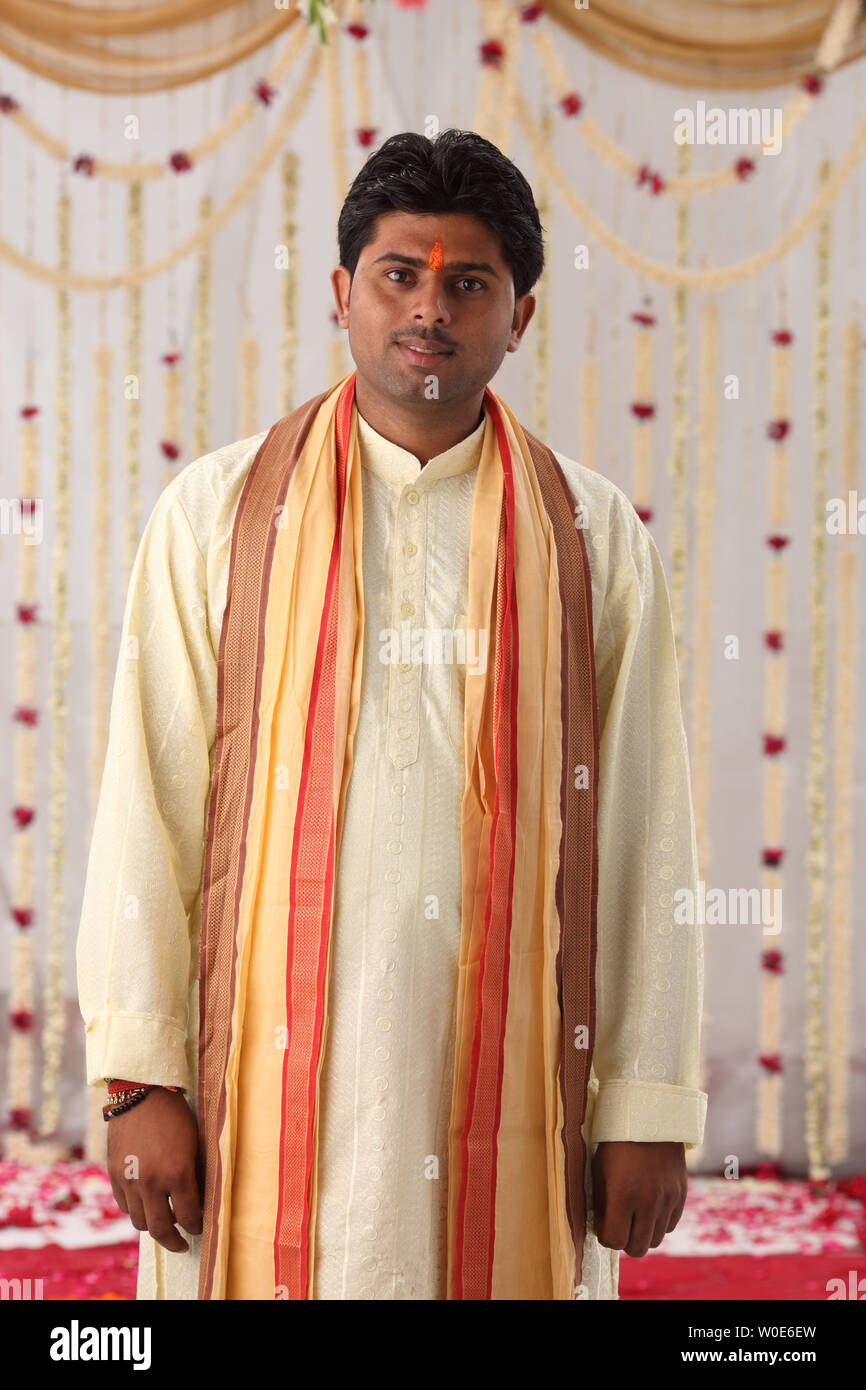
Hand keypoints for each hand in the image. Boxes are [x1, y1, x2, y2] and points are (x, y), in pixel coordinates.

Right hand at [107, 1087, 202, 1252]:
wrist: (141, 1092)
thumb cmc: (175, 1114)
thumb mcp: (194, 1143)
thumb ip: (193, 1174)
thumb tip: (198, 1200)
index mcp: (178, 1172)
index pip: (189, 1217)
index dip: (197, 1227)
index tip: (200, 1228)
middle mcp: (152, 1181)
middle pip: (162, 1229)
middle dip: (175, 1241)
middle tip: (183, 1244)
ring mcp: (130, 1180)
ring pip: (140, 1222)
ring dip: (153, 1227)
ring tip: (163, 1225)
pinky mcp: (114, 1174)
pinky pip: (124, 1206)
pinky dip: (135, 1210)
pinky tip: (145, 1206)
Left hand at [591, 1140, 686, 1257]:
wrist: (649, 1117)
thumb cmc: (616, 1143)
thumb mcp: (600, 1170)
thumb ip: (602, 1204)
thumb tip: (603, 1228)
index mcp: (623, 1195)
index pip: (614, 1240)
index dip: (605, 1236)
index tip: (603, 1224)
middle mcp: (648, 1202)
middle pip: (637, 1248)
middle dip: (624, 1240)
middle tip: (618, 1223)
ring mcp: (668, 1199)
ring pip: (656, 1240)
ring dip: (642, 1233)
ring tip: (634, 1214)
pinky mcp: (681, 1195)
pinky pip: (670, 1225)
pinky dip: (658, 1222)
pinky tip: (649, 1206)